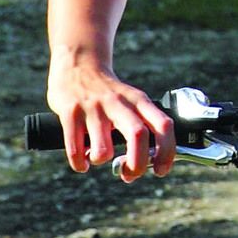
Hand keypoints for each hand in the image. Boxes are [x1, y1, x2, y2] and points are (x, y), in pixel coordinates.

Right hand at [49, 57, 174, 179]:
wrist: (78, 63)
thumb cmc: (108, 93)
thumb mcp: (132, 101)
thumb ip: (143, 126)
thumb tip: (150, 163)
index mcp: (139, 101)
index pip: (164, 125)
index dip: (167, 152)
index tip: (160, 170)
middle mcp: (119, 103)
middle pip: (138, 135)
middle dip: (137, 164)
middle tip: (129, 174)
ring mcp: (94, 107)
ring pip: (103, 149)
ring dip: (101, 161)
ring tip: (96, 157)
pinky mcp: (70, 112)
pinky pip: (75, 149)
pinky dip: (79, 163)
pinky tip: (82, 160)